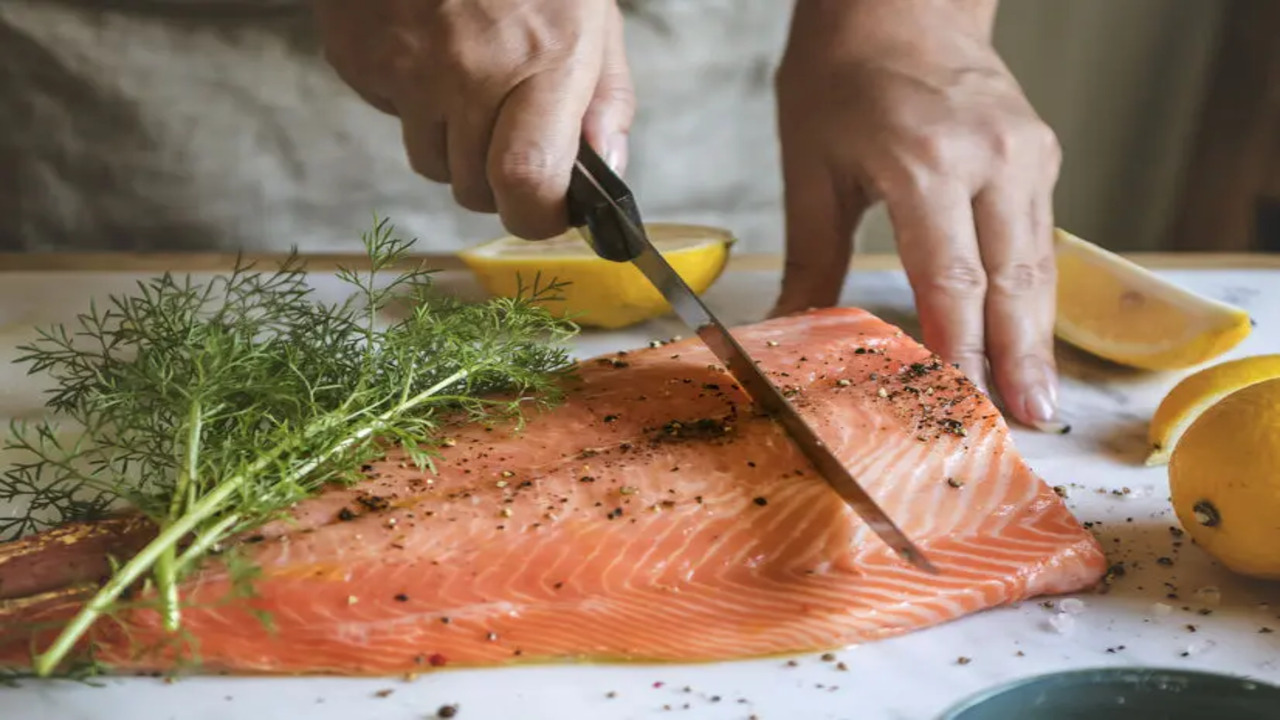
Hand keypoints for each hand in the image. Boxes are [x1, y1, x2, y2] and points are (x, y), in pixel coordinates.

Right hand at [312, 0, 634, 239]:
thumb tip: (607, 173)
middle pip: (474, 189)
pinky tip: (426, 52)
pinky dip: (411, 103)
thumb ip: (606, 98)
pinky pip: (391, 119)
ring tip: (466, 80)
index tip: (547, 209)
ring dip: (451, 145)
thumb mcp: (591, 13)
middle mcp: (473, 70)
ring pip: (430, 164)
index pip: (527, 182)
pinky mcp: (360, 60)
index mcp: (546, 58)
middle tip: (508, 132)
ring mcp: (409, 68)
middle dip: (495, 182)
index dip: (536, 216)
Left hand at [771, 0, 1063, 431]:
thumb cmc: (843, 74)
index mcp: (929, 161)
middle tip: (1028, 424)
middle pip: (1011, 282)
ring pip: (1038, 264)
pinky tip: (1029, 339)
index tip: (963, 404)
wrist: (900, 1)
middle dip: (1019, 360)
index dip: (961, 349)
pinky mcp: (1041, 154)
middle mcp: (993, 159)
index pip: (953, 279)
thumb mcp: (812, 168)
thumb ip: (812, 258)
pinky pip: (1040, 236)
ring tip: (1038, 400)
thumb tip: (788, 331)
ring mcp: (1027, 154)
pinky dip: (1034, 293)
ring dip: (1038, 336)